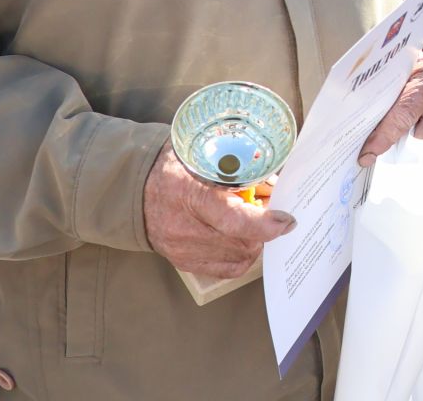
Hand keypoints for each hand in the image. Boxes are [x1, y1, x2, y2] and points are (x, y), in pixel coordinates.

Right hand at [142, 142, 294, 278]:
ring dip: (255, 240)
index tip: (286, 219)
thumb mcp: (204, 155)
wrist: (136, 190)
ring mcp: (182, 249)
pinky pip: (227, 268)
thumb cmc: (177, 167)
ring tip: (255, 220)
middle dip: (265, 227)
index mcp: (188, 193)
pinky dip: (243, 254)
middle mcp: (183, 228)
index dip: (264, 222)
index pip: (232, 219)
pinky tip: (244, 237)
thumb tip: (274, 184)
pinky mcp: (184, 262)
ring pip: (238, 256)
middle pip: (241, 241)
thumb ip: (239, 167)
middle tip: (271, 209)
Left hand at [358, 52, 422, 166]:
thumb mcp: (397, 80)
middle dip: (402, 149)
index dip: (385, 136)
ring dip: (416, 155)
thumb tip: (362, 137)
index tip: (367, 154)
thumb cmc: (413, 78)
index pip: (405, 114)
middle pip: (422, 140)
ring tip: (408, 142)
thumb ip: (384, 103)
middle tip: (385, 148)